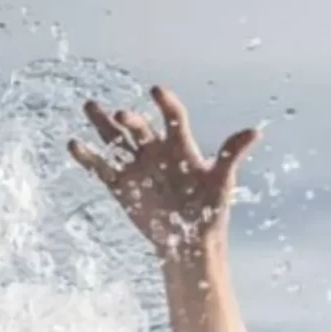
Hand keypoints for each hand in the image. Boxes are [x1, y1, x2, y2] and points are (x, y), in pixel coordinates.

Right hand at [68, 85, 258, 256]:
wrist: (190, 240)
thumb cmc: (211, 208)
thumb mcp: (223, 181)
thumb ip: (231, 154)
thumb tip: (256, 131)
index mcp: (180, 145)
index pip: (173, 118)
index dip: (166, 104)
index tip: (157, 91)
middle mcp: (155, 150)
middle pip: (139, 127)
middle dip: (130, 120)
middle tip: (123, 115)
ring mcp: (136, 166)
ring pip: (115, 139)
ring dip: (102, 123)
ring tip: (90, 105)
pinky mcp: (120, 184)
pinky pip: (100, 167)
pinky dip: (87, 156)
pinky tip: (74, 144)